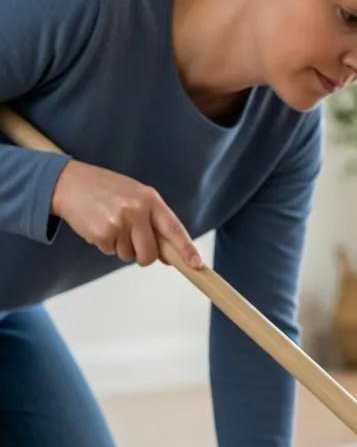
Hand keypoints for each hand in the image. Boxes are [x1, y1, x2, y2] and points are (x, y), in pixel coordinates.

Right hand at [51, 159, 203, 267]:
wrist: (68, 182)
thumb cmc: (106, 190)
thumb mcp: (135, 196)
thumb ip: (154, 222)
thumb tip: (168, 256)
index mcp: (150, 200)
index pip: (174, 229)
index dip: (187, 249)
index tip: (197, 264)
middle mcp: (137, 210)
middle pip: (150, 253)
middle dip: (144, 256)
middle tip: (132, 242)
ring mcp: (119, 222)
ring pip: (129, 255)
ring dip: (121, 247)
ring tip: (110, 224)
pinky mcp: (102, 233)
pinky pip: (110, 252)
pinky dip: (105, 244)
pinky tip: (98, 225)